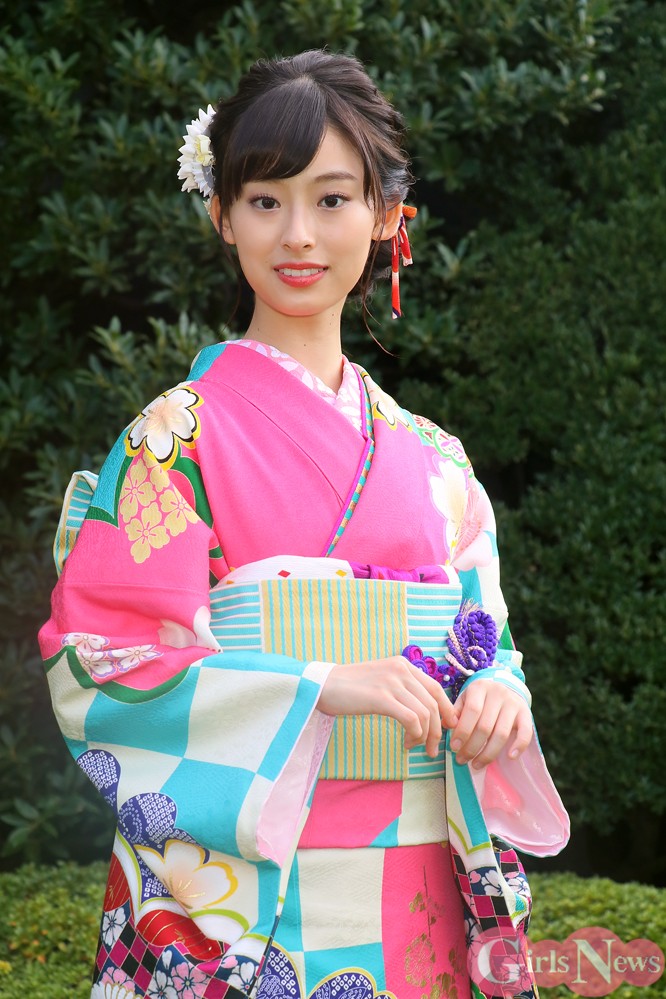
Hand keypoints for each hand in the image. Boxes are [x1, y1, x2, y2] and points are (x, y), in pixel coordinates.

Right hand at [318, 656, 458, 758]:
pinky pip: (412, 719)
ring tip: (416, 748)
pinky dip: (414, 735)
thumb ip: (402, 688)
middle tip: (434, 748)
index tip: (448, 727)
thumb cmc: (349, 687)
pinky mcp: (382, 698)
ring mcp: (392, 683)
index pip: (435, 688)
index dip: (446, 709)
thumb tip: (424, 712)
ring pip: (425, 713)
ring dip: (426, 736)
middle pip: (433, 702)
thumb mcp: (381, 680)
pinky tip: (406, 742)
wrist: (322, 685)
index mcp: (403, 665)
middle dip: (438, 729)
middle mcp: (401, 670)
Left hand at [450, 678, 532, 768]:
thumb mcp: (465, 698)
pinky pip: (526, 732)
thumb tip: (447, 726)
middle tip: (461, 760)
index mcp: (480, 687)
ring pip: (501, 733)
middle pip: (485, 726)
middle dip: (472, 747)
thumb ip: (455, 711)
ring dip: (488, 753)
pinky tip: (510, 757)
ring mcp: (513, 703)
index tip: (454, 748)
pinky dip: (519, 746)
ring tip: (476, 764)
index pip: (472, 711)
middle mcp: (498, 693)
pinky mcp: (526, 713)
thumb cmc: (480, 698)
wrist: (505, 687)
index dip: (463, 731)